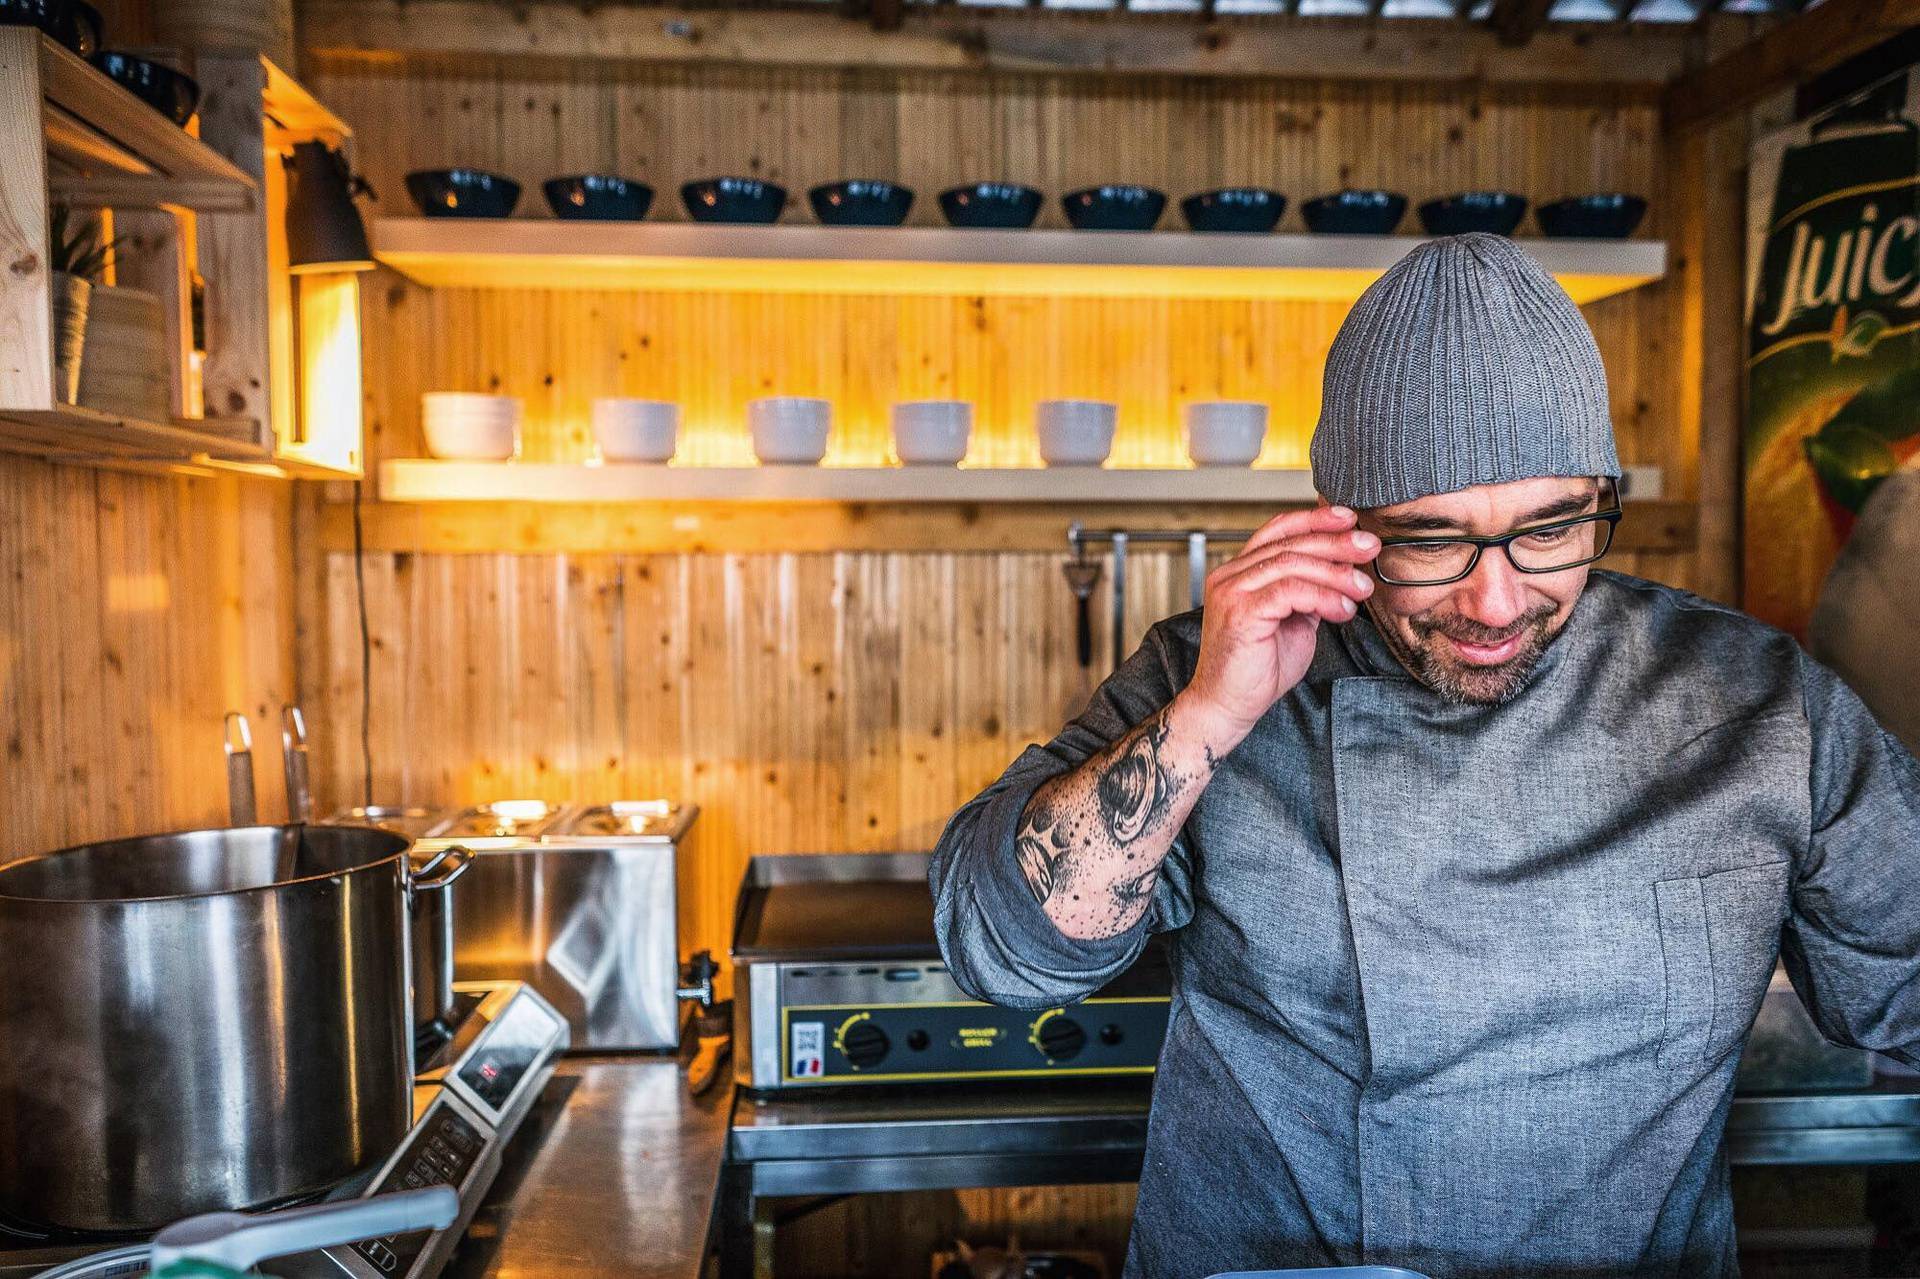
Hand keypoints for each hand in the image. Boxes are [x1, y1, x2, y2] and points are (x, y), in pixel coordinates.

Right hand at [1178, 505, 1379, 748]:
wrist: (1228, 706)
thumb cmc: (1257, 669)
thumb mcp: (1293, 622)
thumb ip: (1309, 593)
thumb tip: (1342, 571)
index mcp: (1239, 573)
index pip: (1277, 531)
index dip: (1313, 519)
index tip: (1348, 519)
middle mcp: (1230, 576)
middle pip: (1290, 544)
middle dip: (1335, 543)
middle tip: (1368, 546)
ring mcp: (1232, 592)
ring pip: (1293, 564)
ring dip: (1336, 573)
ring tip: (1362, 587)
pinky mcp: (1241, 612)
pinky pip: (1290, 591)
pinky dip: (1323, 597)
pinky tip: (1343, 609)